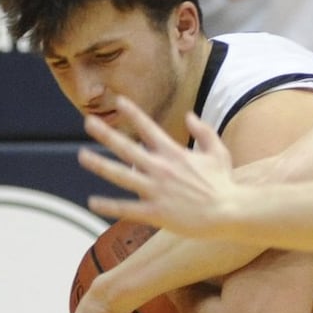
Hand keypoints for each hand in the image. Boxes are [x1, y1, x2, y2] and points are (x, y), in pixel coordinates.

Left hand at [79, 97, 248, 238]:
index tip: (117, 100)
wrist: (229, 212)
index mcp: (175, 153)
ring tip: (82, 156)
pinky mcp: (156, 212)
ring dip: (100, 165)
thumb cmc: (224, 183)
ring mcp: (156, 191)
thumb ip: (204, 131)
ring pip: (121, 176)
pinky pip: (127, 208)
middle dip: (106, 134)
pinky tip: (92, 201)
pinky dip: (109, 206)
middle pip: (127, 148)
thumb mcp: (218, 152)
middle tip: (88, 122)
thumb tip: (189, 115)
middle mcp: (161, 169)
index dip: (132, 113)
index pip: (149, 128)